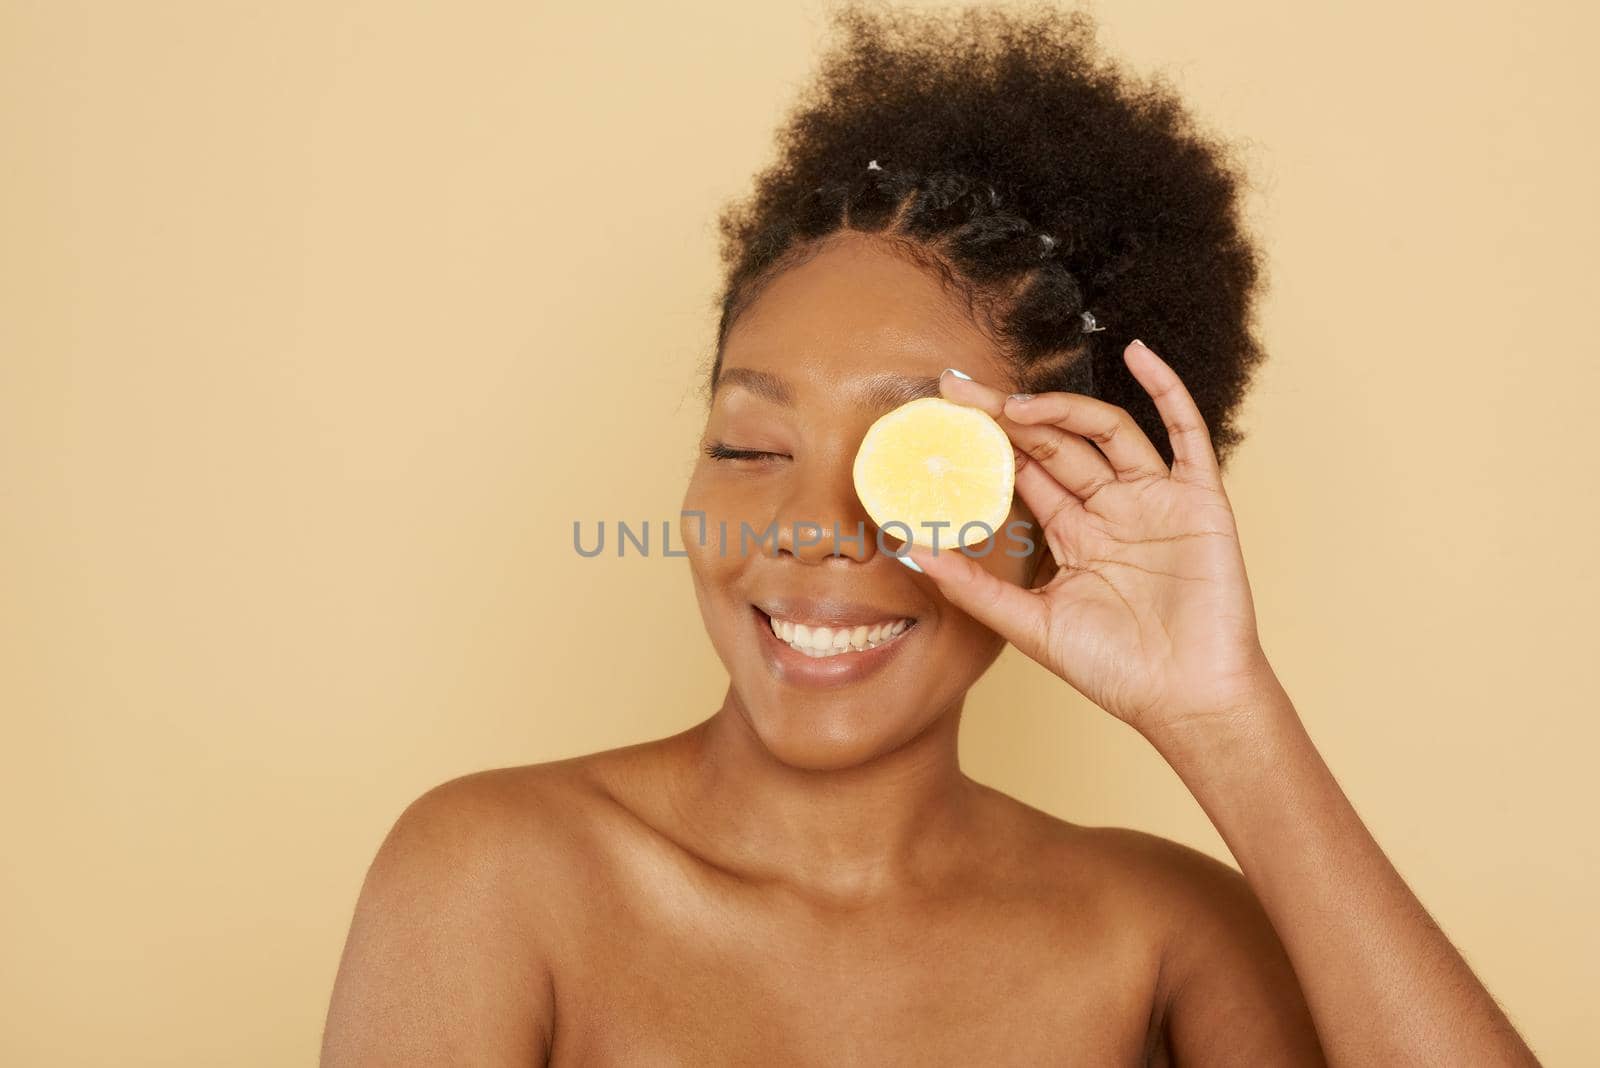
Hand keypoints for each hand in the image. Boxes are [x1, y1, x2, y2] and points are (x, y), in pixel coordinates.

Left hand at [902, 340, 1279, 740]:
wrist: (1187, 700)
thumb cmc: (1116, 671)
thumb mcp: (1031, 627)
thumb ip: (974, 588)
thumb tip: (909, 552)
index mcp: (1073, 535)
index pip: (1024, 472)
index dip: (987, 442)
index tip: (944, 413)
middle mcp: (1111, 510)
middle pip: (1056, 445)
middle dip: (1008, 417)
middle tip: (960, 392)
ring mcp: (1155, 501)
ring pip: (1107, 433)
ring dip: (1064, 412)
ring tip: (1017, 404)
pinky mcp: (1200, 502)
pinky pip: (1187, 435)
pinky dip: (1167, 390)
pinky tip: (1138, 354)